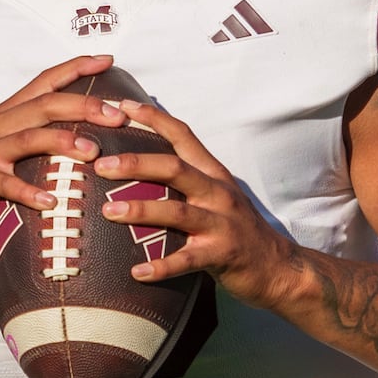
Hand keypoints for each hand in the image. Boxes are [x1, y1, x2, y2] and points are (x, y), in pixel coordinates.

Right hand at [0, 55, 128, 275]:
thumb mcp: (10, 152)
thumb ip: (40, 140)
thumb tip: (89, 140)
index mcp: (9, 114)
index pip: (45, 81)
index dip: (76, 68)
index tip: (109, 60)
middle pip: (45, 105)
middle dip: (84, 106)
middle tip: (119, 116)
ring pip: (28, 138)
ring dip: (63, 143)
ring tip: (93, 153)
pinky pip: (5, 183)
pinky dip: (28, 192)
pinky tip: (51, 202)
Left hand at [93, 101, 300, 310]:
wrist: (277, 266)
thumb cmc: (237, 230)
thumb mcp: (216, 196)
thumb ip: (185, 181)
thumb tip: (139, 167)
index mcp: (213, 174)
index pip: (183, 135)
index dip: (154, 118)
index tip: (122, 105)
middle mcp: (218, 193)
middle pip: (174, 169)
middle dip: (136, 164)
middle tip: (101, 166)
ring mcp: (221, 223)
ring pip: (177, 211)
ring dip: (140, 210)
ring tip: (108, 212)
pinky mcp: (222, 255)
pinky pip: (186, 260)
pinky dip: (161, 266)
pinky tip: (136, 272)